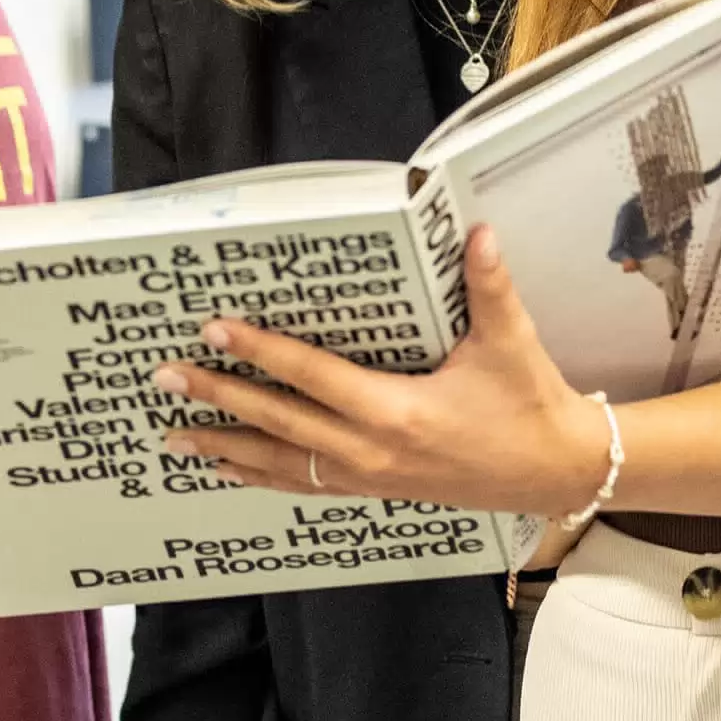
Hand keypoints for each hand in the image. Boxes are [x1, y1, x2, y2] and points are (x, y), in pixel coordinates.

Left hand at [152, 225, 615, 517]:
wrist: (555, 472)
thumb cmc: (529, 404)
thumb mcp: (511, 343)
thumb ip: (488, 286)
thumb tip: (475, 231)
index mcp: (397, 412)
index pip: (312, 377)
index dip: (260, 351)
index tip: (214, 328)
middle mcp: (372, 451)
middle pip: (278, 423)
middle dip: (219, 399)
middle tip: (165, 378)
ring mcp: (369, 477)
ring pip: (281, 465)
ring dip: (226, 448)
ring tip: (174, 438)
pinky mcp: (374, 490)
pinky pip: (303, 485)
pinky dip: (260, 476)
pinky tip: (228, 470)